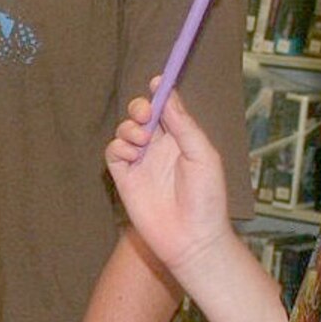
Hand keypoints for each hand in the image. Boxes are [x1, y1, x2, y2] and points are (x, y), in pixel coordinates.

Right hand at [104, 83, 233, 284]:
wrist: (192, 239)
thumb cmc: (207, 199)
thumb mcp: (203, 156)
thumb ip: (184, 126)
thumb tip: (167, 96)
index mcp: (181, 140)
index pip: (167, 109)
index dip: (160, 94)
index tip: (157, 82)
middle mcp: (159, 148)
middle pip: (141, 116)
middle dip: (139, 108)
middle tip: (145, 115)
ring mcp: (141, 163)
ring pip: (124, 131)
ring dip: (129, 129)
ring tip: (142, 142)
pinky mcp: (125, 179)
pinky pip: (113, 153)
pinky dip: (119, 148)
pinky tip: (133, 156)